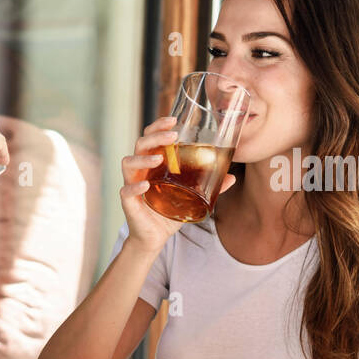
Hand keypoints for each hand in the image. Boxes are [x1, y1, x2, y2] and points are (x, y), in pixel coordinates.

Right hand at [120, 116, 235, 253]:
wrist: (154, 238)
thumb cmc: (169, 212)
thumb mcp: (191, 197)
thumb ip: (210, 187)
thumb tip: (232, 176)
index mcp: (153, 164)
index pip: (150, 137)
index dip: (158, 126)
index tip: (173, 120)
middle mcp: (140, 170)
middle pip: (140, 144)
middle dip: (155, 136)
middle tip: (172, 136)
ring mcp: (132, 184)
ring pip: (129, 162)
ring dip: (143, 158)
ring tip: (159, 158)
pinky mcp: (128, 202)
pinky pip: (126, 190)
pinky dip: (134, 186)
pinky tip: (145, 184)